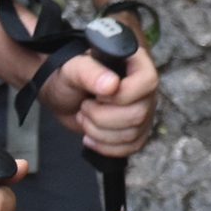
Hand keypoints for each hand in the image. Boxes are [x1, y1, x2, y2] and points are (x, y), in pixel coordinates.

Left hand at [40, 43, 161, 156]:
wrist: (63, 97)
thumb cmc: (68, 77)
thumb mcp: (72, 69)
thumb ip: (90, 72)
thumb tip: (111, 85)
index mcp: (135, 63)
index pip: (147, 81)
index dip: (122, 95)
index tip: (97, 95)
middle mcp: (145, 88)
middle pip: (138, 113)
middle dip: (102, 117)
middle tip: (84, 107)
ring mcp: (144, 110)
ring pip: (133, 133)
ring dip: (99, 132)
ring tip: (84, 117)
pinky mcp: (137, 131)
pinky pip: (131, 147)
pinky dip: (105, 146)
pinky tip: (90, 137)